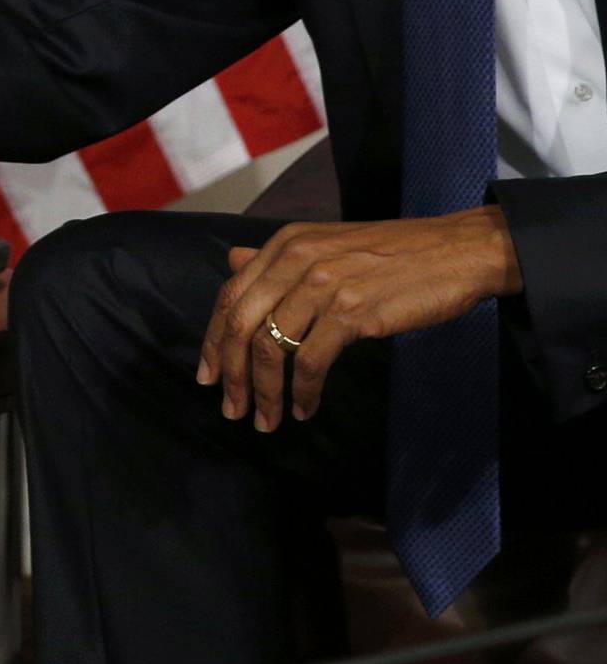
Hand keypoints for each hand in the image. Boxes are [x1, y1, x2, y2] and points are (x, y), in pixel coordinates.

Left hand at [198, 208, 521, 431]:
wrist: (455, 250)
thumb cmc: (393, 253)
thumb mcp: (326, 243)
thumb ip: (278, 258)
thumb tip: (235, 262)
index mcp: (285, 243)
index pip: (231, 295)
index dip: (213, 340)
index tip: (208, 376)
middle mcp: (296, 258)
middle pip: (242, 324)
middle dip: (231, 373)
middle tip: (232, 409)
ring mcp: (324, 283)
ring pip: (273, 346)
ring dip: (265, 392)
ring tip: (267, 420)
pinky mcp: (353, 311)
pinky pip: (312, 360)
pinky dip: (304, 391)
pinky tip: (306, 408)